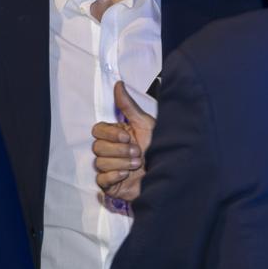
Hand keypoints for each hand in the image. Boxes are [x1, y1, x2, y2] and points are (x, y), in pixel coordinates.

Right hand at [91, 81, 156, 201]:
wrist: (170, 172)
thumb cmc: (159, 148)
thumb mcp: (145, 124)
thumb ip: (128, 106)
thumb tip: (118, 84)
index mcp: (116, 135)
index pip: (97, 130)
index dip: (110, 134)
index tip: (127, 136)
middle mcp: (110, 151)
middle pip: (97, 147)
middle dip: (119, 150)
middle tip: (137, 152)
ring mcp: (109, 168)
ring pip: (99, 163)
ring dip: (121, 163)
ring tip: (137, 164)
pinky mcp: (111, 185)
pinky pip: (101, 180)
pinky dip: (114, 176)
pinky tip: (126, 175)